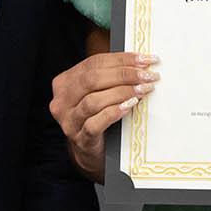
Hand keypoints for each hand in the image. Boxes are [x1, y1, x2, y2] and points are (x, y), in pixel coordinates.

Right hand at [48, 52, 158, 182]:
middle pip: (92, 80)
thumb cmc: (99, 115)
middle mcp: (62, 101)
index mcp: (65, 82)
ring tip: (143, 90)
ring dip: (122, 92)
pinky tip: (130, 106)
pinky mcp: (81, 140)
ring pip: (93, 101)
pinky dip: (114, 112)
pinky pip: (95, 124)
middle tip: (148, 75)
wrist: (95, 151)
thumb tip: (142, 63)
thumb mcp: (100, 92)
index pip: (93, 63)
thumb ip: (111, 76)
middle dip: (124, 75)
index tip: (146, 59)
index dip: (121, 59)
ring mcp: (69, 122)